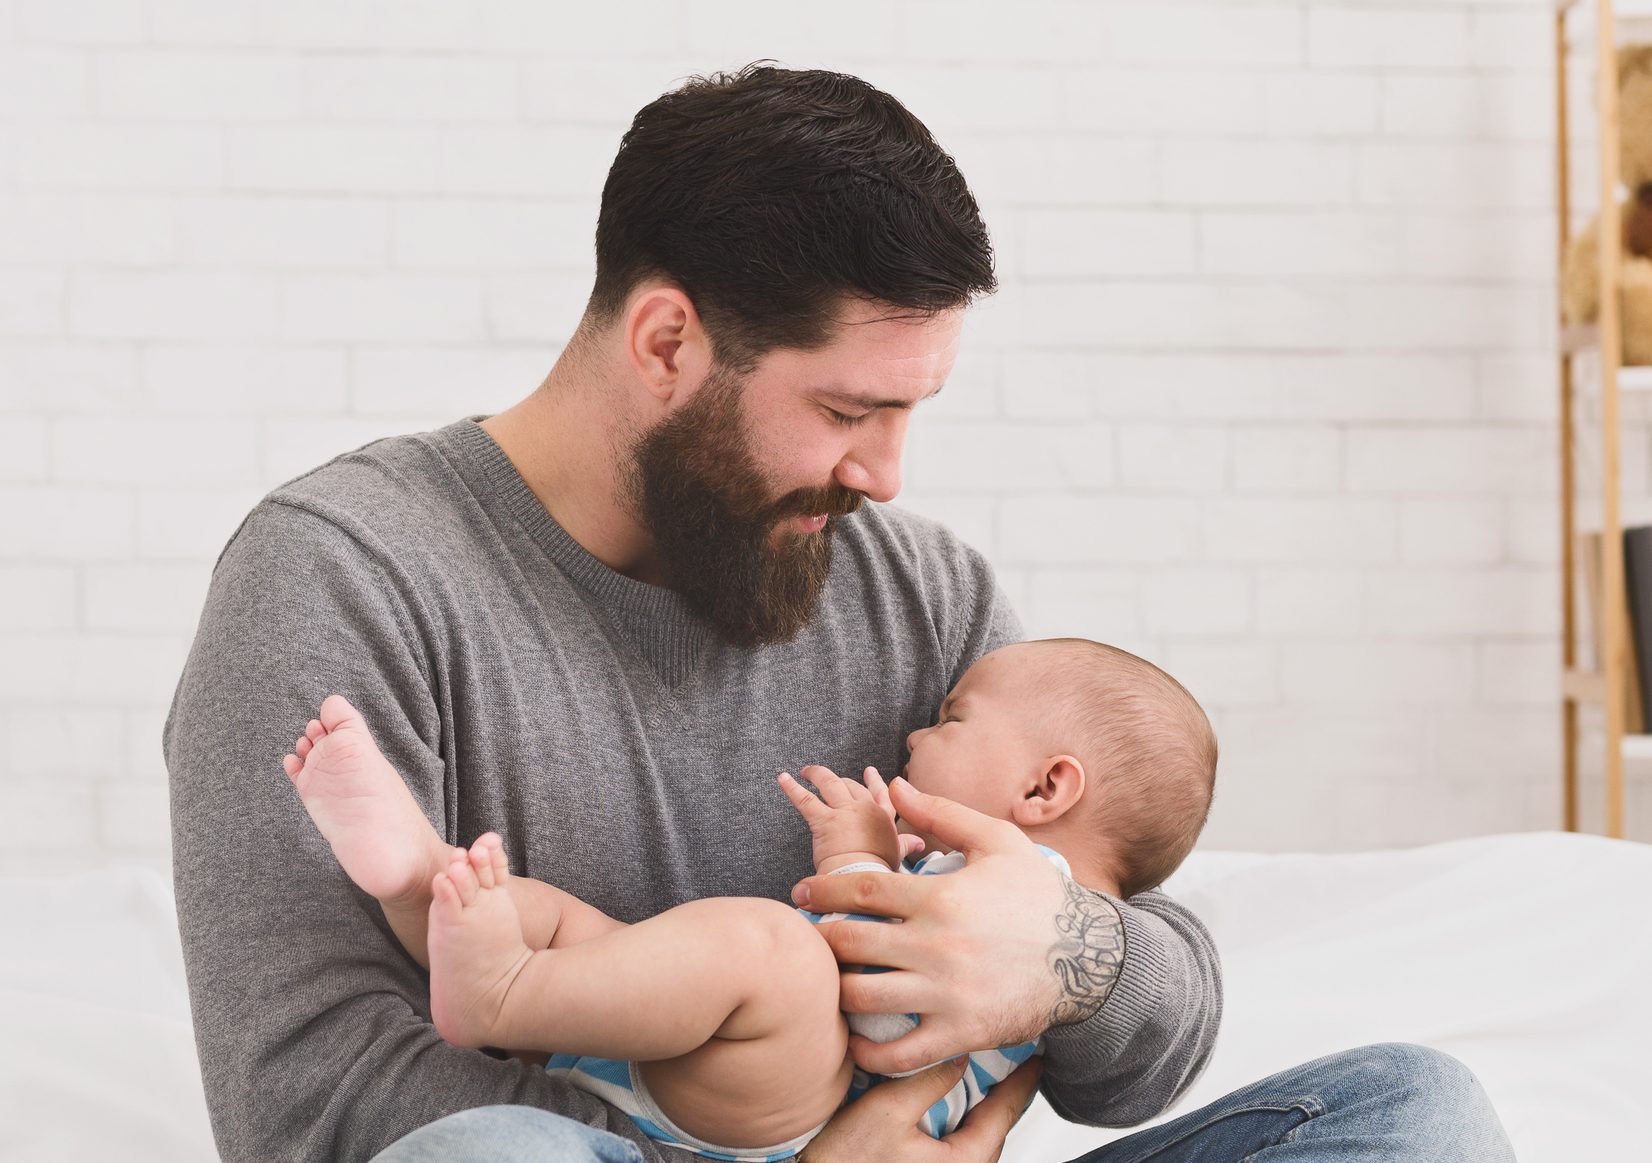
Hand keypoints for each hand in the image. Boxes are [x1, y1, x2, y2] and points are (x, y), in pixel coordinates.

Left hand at [778, 764, 905, 873]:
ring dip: (816, 774)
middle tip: (828, 778)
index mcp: (883, 819)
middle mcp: (865, 810)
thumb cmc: (879, 873)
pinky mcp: (824, 821)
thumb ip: (904, 845)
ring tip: (806, 771)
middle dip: (840, 781)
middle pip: (851, 786)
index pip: (880, 793)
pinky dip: (792, 787)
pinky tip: (782, 778)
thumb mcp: (896, 856)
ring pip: (829, 784)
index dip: (873, 781)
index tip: (869, 772)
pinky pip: (805, 800)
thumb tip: (918, 843)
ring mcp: (845, 813)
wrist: (862, 881)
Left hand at [793, 777, 1081, 1075]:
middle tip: (811, 939)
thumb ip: (941, 812)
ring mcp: (946, 994)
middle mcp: (937, 946)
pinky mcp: (959, 1034)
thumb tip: (894, 786)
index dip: (820, 892)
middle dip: (820, 940)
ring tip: (832, 982)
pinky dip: (866, 1053)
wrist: (1088, 958)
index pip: (859, 892)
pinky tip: (856, 1038)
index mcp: (940, 897)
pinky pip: (897, 1055)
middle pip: (849, 944)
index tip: (802, 895)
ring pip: (862, 999)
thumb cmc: (1038, 897)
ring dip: (837, 990)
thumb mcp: (996, 841)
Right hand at [800, 1055, 1042, 1162]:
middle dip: (1002, 1090)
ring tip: (982, 1072)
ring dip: (977, 1103)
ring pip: (973, 1133)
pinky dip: (956, 1116)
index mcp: (964, 1162)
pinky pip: (952, 1141)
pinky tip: (946, 1098)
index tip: (1037, 1057)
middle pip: (993, 1124)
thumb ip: (928, 1080)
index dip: (1022, 1080)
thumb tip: (957, 1055)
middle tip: (1012, 1057)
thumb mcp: (887, 1111)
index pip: (1005, 1112)